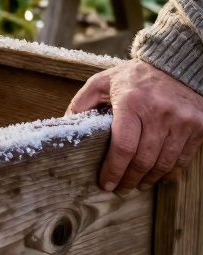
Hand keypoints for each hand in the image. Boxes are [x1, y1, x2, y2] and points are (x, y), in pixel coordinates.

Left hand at [67, 59, 202, 191]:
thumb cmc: (134, 77)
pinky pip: (183, 158)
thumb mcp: (102, 82)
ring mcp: (182, 121)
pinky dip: (169, 172)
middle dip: (129, 180)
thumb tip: (64, 125)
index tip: (105, 183)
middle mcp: (159, 112)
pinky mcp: (200, 126)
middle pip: (143, 160)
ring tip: (137, 185)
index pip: (123, 146)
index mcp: (132, 102)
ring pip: (164, 163)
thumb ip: (82, 102)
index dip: (113, 170)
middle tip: (120, 189)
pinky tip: (158, 176)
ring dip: (149, 179)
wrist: (176, 65)